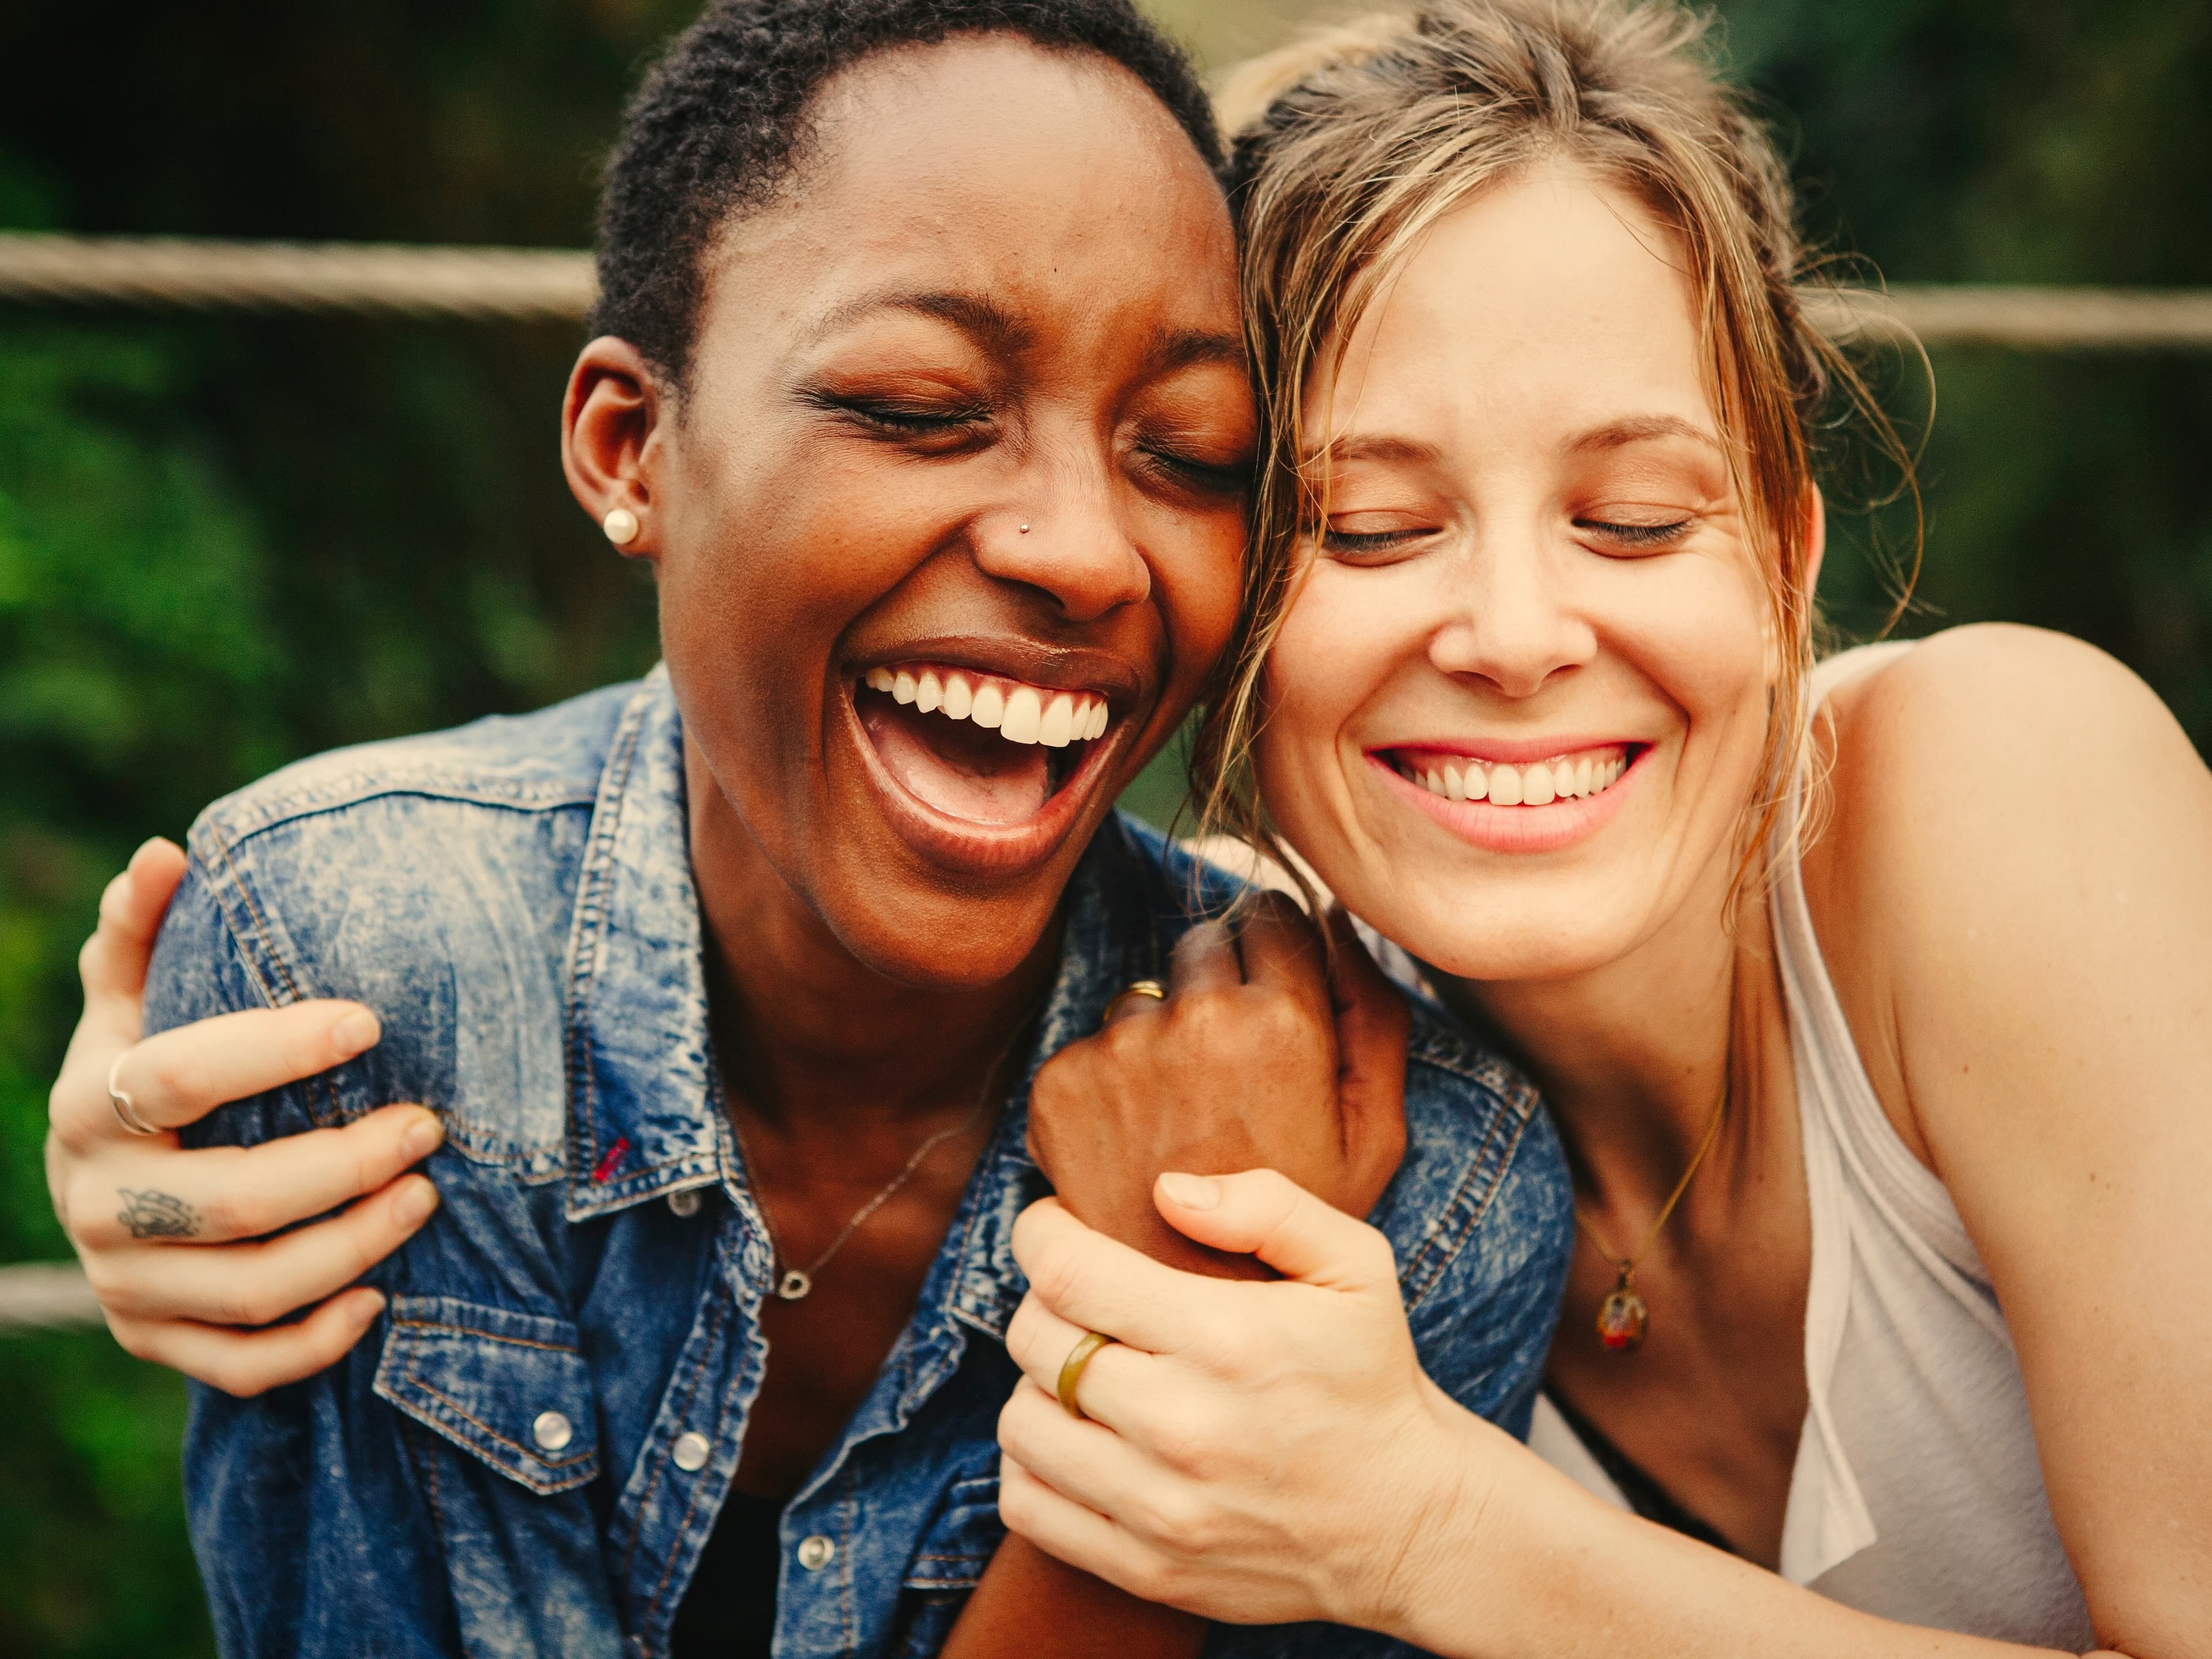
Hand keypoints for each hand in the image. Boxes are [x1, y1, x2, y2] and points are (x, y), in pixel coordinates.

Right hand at [45, 838, 445, 1395]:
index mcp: (87, 1106)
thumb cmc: (143, 1072)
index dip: (275, 1048)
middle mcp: (94, 1203)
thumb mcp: (131, 1001)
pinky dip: (315, 1342)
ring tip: (427, 1196)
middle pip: (233, 1198)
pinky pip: (238, 1364)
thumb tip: (165, 853)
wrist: (102, 1181)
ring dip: (351, 1247)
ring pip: (249, 1288)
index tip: (370, 1022)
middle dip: (344, 1165)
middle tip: (428, 1126)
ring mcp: (122, 1282)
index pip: (182, 1076)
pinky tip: (380, 1301)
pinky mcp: (153, 1342)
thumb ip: (144, 931)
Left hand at [996, 1171, 1500, 1633]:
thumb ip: (1268, 1206)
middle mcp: (1184, 1426)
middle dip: (1042, 1300)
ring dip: (1037, 1384)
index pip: (1070, 1274)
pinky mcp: (1147, 1568)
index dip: (1040, 1236)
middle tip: (1079, 1296)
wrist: (1410, 1522)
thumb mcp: (1356, 1265)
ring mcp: (1161, 1508)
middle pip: (1034, 1341)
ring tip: (1081, 1370)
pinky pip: (1029, 1506)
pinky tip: (1076, 1438)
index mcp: (1228, 1339)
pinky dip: (1032, 1466)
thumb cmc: (1371, 1378)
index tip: (1055, 1227)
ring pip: (1021, 1423)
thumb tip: (1166, 1191)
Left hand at [1027, 898, 1407, 1275]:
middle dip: (1218, 991)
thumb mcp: (1373, 1135)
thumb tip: (1340, 921)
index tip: (1277, 999)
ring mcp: (1119, 1051)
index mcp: (1282, 1022)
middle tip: (1230, 1081)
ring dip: (1159, 1040)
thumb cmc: (1298, 1233)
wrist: (1196, 1321)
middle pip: (1202, 944)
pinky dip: (1107, 1088)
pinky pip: (1088, 1050)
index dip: (1278, 954)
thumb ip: (1374, 1016)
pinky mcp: (1059, 1086)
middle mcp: (1195, 1021)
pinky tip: (1135, 1151)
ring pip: (1141, 1000)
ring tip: (1183, 1128)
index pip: (1271, 914)